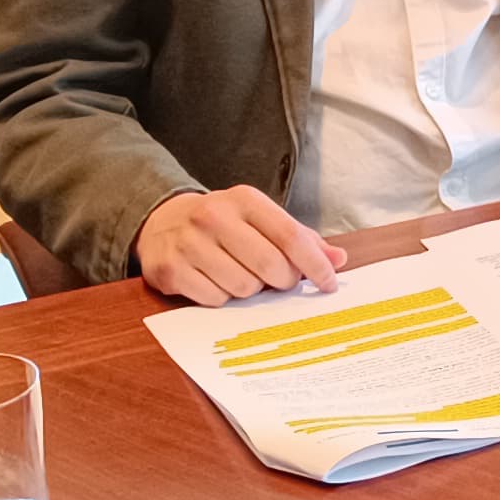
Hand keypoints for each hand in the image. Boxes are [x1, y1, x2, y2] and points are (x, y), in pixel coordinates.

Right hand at [136, 186, 342, 306]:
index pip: (291, 236)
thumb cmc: (222, 223)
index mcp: (244, 199)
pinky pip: (215, 300)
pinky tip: (215, 281)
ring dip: (250, 290)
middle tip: (277, 280)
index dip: (315, 264)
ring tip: (239, 274)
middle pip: (270, 266)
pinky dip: (222, 298)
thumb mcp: (259, 219)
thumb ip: (299, 238)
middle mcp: (214, 216)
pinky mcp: (171, 269)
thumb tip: (338, 259)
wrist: (162, 222)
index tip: (329, 283)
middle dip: (282, 281)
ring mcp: (190, 243)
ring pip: (244, 287)